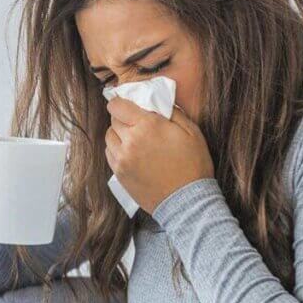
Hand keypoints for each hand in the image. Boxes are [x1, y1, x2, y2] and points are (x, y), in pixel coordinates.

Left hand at [104, 99, 213, 213]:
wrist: (187, 201)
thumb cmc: (193, 165)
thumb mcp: (192, 131)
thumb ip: (172, 112)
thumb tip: (157, 101)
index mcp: (147, 126)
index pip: (117, 106)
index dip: (120, 102)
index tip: (125, 104)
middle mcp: (130, 141)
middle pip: (113, 120)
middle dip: (123, 118)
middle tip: (136, 122)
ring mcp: (122, 159)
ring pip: (109, 137)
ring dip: (118, 134)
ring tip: (133, 139)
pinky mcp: (119, 174)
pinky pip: (110, 154)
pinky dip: (116, 150)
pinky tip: (130, 153)